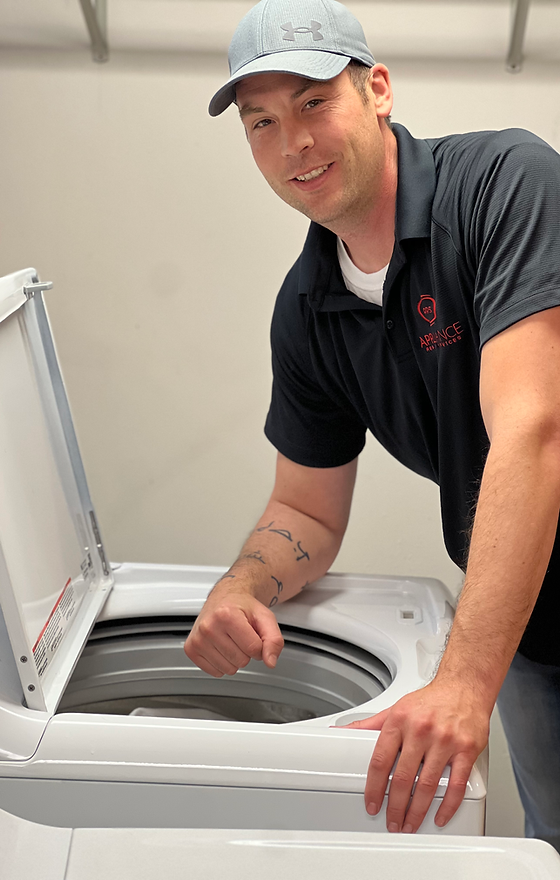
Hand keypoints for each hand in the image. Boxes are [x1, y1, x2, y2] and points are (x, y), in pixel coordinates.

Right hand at [184, 582, 283, 676]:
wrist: (225, 597)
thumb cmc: (243, 607)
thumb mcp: (265, 618)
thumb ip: (274, 640)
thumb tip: (270, 661)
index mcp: (227, 615)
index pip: (254, 649)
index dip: (259, 645)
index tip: (253, 634)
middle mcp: (208, 626)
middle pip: (241, 661)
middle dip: (246, 652)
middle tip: (241, 635)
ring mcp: (197, 639)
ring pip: (228, 669)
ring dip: (234, 659)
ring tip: (231, 640)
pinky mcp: (191, 649)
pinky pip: (215, 672)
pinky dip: (222, 663)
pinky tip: (220, 646)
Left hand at [343, 681, 488, 832]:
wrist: (463, 688)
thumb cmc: (430, 701)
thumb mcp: (396, 709)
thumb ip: (369, 725)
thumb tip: (343, 732)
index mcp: (400, 721)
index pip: (380, 761)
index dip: (373, 787)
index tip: (372, 804)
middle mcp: (421, 730)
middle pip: (402, 778)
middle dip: (394, 806)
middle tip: (391, 822)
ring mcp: (445, 741)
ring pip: (427, 785)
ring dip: (417, 811)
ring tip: (410, 824)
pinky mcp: (466, 750)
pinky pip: (456, 784)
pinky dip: (447, 806)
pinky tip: (440, 816)